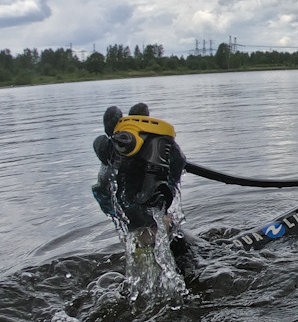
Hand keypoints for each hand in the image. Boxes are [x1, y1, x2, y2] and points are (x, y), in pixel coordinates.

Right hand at [92, 103, 185, 230]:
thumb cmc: (162, 187)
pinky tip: (110, 175)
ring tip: (107, 142)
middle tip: (116, 113)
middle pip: (112, 131)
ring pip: (103, 151)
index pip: (134, 124)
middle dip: (112, 120)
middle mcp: (121, 152)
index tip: (141, 107)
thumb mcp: (172, 167)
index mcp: (137, 144)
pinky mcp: (106, 186)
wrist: (154, 214)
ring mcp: (111, 167)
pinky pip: (102, 180)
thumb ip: (171, 152)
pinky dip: (105, 176)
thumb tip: (170, 141)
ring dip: (103, 145)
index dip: (136, 114)